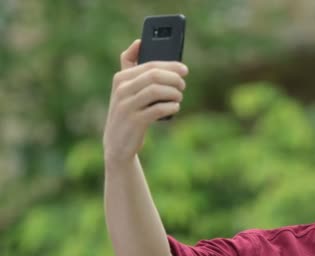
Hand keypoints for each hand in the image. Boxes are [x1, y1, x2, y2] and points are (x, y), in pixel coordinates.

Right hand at [103, 39, 188, 166]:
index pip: (149, 64)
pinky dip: (171, 107)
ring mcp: (126, 105)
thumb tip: (139, 41)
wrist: (117, 144)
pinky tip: (175, 108)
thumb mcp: (126, 89)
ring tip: (179, 97)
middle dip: (174, 78)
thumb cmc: (129, 112)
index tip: (184, 69)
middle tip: (183, 85)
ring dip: (174, 93)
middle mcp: (121, 89)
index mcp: (121, 78)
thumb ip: (130, 66)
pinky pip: (157, 109)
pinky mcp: (134, 121)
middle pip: (154, 75)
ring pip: (156, 90)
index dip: (170, 65)